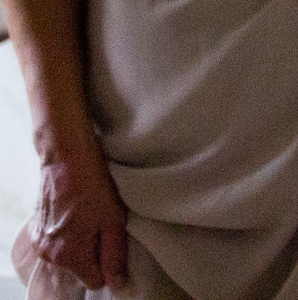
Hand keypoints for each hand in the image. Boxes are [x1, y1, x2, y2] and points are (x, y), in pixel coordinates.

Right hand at [18, 152, 126, 290]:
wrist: (67, 158)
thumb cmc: (93, 186)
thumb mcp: (114, 221)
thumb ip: (114, 255)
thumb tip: (116, 282)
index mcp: (70, 256)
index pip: (95, 280)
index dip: (108, 264)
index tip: (113, 244)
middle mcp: (50, 255)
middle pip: (81, 268)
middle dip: (94, 252)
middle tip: (103, 225)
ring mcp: (40, 243)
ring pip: (69, 255)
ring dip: (81, 242)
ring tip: (90, 217)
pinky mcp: (37, 231)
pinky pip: (58, 243)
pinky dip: (68, 233)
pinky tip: (77, 213)